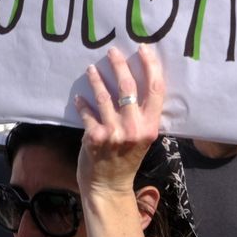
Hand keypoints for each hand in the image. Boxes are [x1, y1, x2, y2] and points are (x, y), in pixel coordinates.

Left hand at [75, 44, 164, 198]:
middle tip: (112, 52)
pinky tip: (80, 97)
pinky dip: (83, 103)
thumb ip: (143, 116)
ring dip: (97, 79)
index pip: (156, 89)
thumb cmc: (126, 160)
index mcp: (151, 126)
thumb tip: (136, 85)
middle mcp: (135, 128)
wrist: (109, 187)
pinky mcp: (95, 137)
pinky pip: (87, 112)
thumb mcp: (143, 139)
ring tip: (92, 69)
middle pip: (129, 86)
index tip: (143, 49)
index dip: (150, 65)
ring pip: (105, 96)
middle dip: (119, 65)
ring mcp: (114, 132)